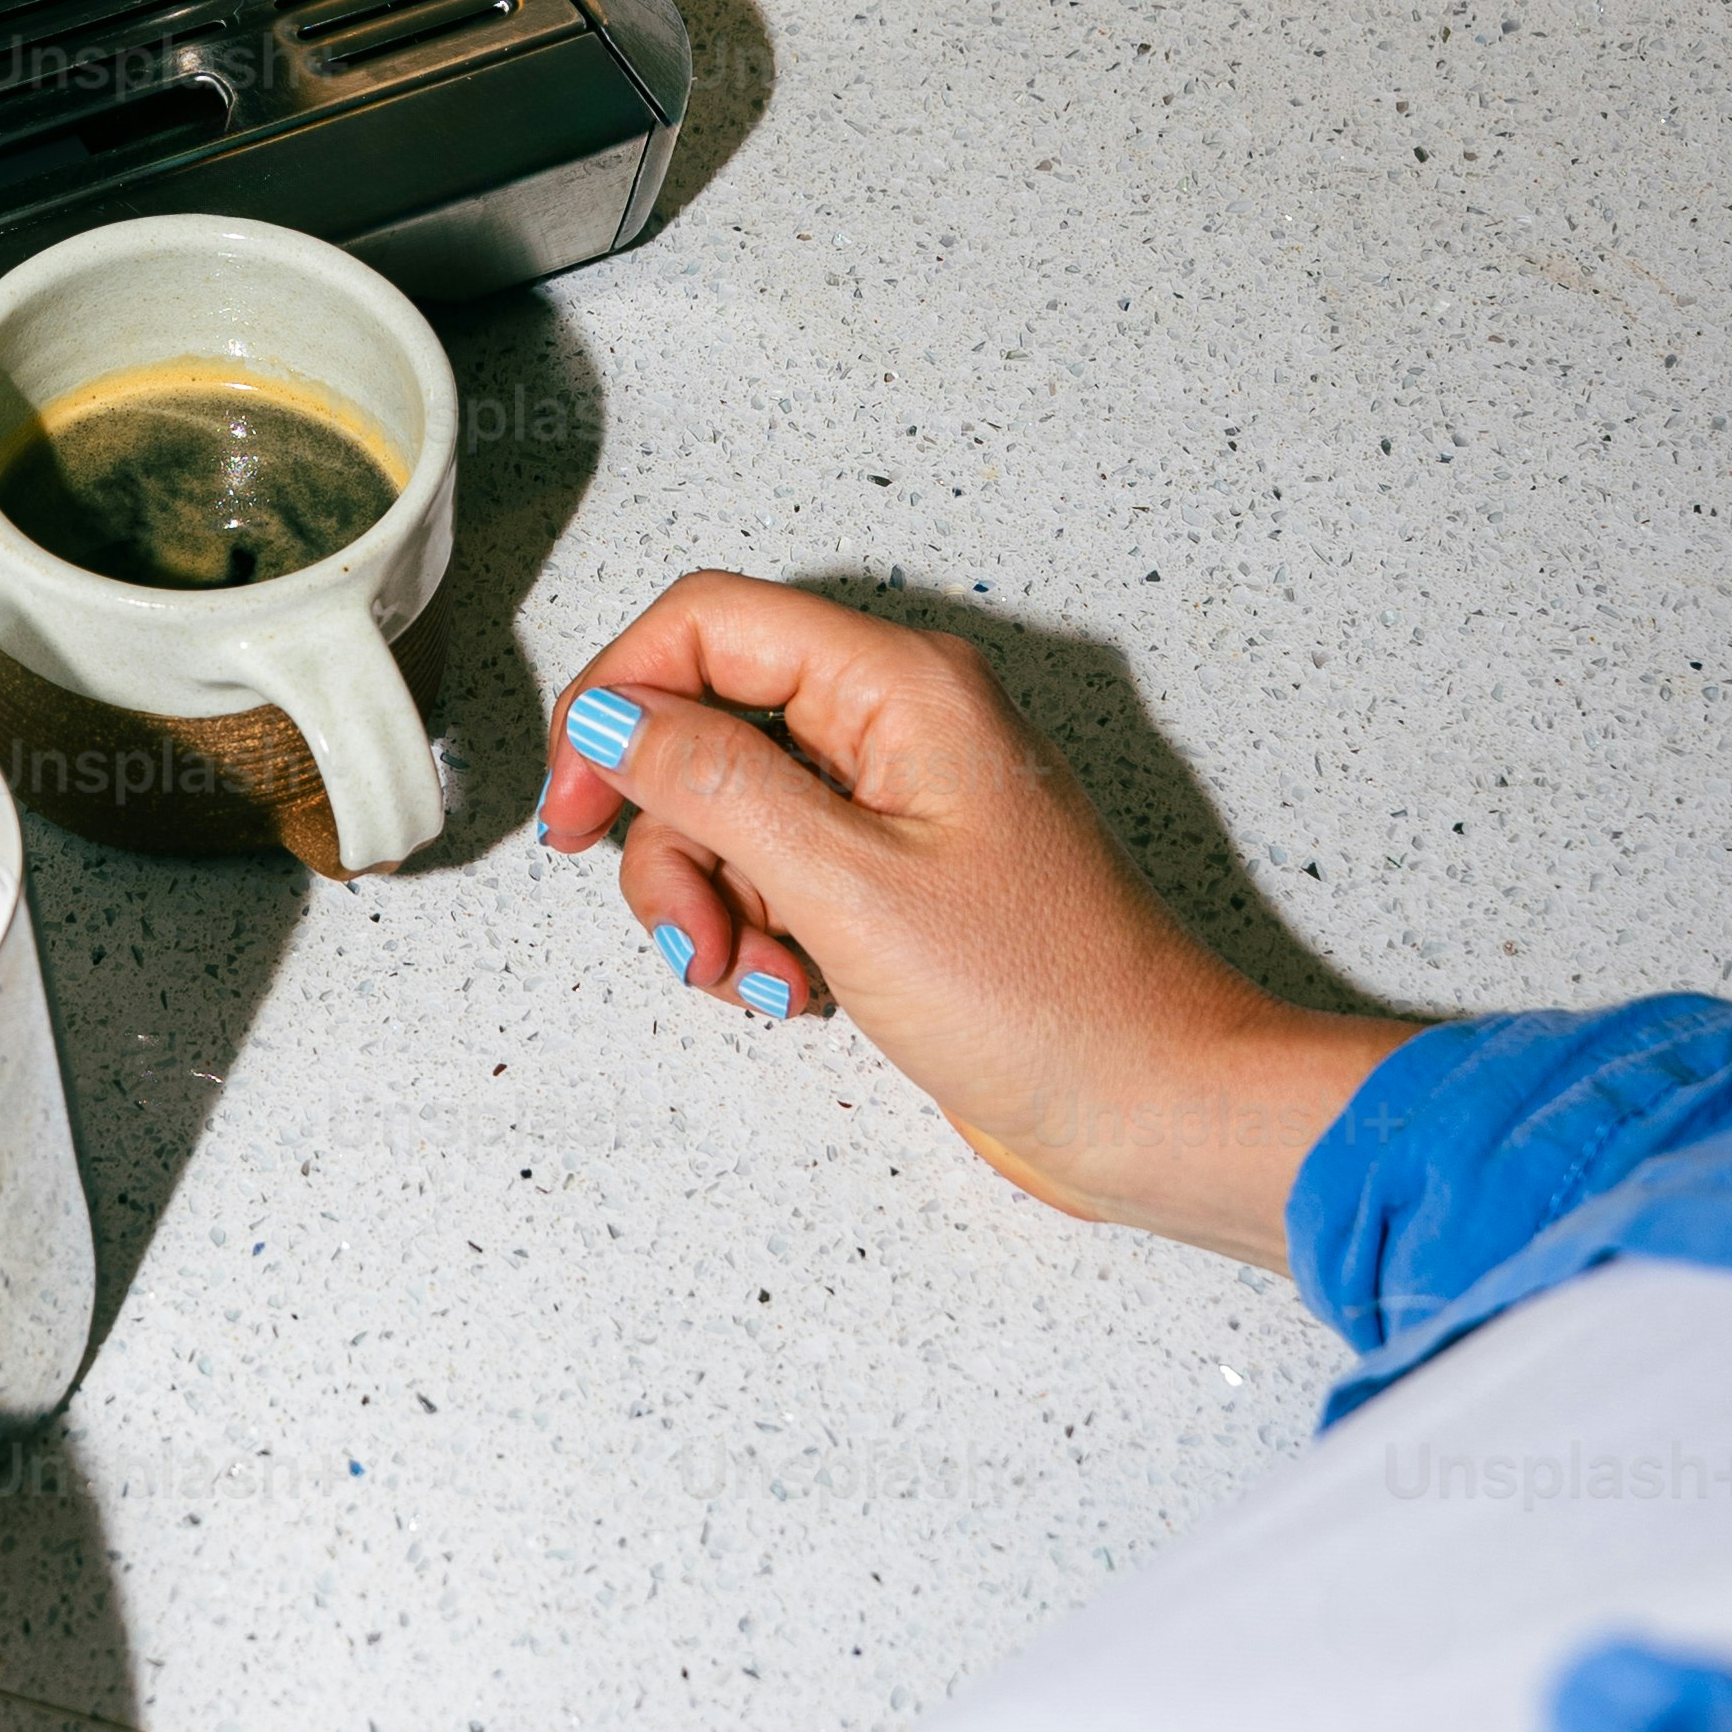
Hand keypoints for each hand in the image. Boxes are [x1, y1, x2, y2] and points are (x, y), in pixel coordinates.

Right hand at [540, 575, 1410, 1265]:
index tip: (577, 803)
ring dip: (715, 907)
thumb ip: (713, 784)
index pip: (708, 624)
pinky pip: (778, 876)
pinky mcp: (897, 878)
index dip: (617, 698)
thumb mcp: (846, 887)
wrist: (1154, 1108)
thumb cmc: (1048, 1003)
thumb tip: (610, 715)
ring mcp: (898, 803)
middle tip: (694, 938)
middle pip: (708, 728)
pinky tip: (799, 993)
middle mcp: (900, 724)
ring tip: (764, 983)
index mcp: (902, 688)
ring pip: (731, 816)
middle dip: (674, 842)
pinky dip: (761, 936)